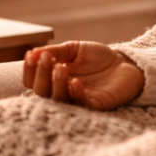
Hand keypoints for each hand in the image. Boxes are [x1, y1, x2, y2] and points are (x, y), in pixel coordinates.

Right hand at [22, 41, 144, 110]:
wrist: (126, 63)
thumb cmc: (98, 58)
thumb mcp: (74, 49)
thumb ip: (55, 52)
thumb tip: (33, 53)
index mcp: (54, 80)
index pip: (33, 81)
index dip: (30, 70)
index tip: (31, 55)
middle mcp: (62, 93)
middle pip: (42, 92)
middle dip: (41, 75)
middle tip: (46, 59)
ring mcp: (78, 100)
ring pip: (59, 100)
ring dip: (56, 84)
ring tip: (60, 68)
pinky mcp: (95, 106)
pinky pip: (82, 104)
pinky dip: (76, 94)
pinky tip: (75, 82)